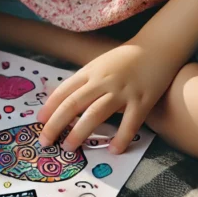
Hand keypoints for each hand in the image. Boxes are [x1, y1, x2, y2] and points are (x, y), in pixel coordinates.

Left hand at [37, 41, 181, 153]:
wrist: (158, 46)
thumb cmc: (125, 59)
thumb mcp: (98, 64)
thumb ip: (82, 81)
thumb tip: (59, 98)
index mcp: (89, 72)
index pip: (63, 91)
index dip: (49, 108)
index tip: (39, 122)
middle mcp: (102, 81)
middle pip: (72, 105)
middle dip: (55, 125)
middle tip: (45, 142)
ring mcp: (122, 91)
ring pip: (95, 114)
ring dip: (79, 133)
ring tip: (68, 147)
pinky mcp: (142, 100)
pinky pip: (130, 123)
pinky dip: (121, 138)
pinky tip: (114, 150)